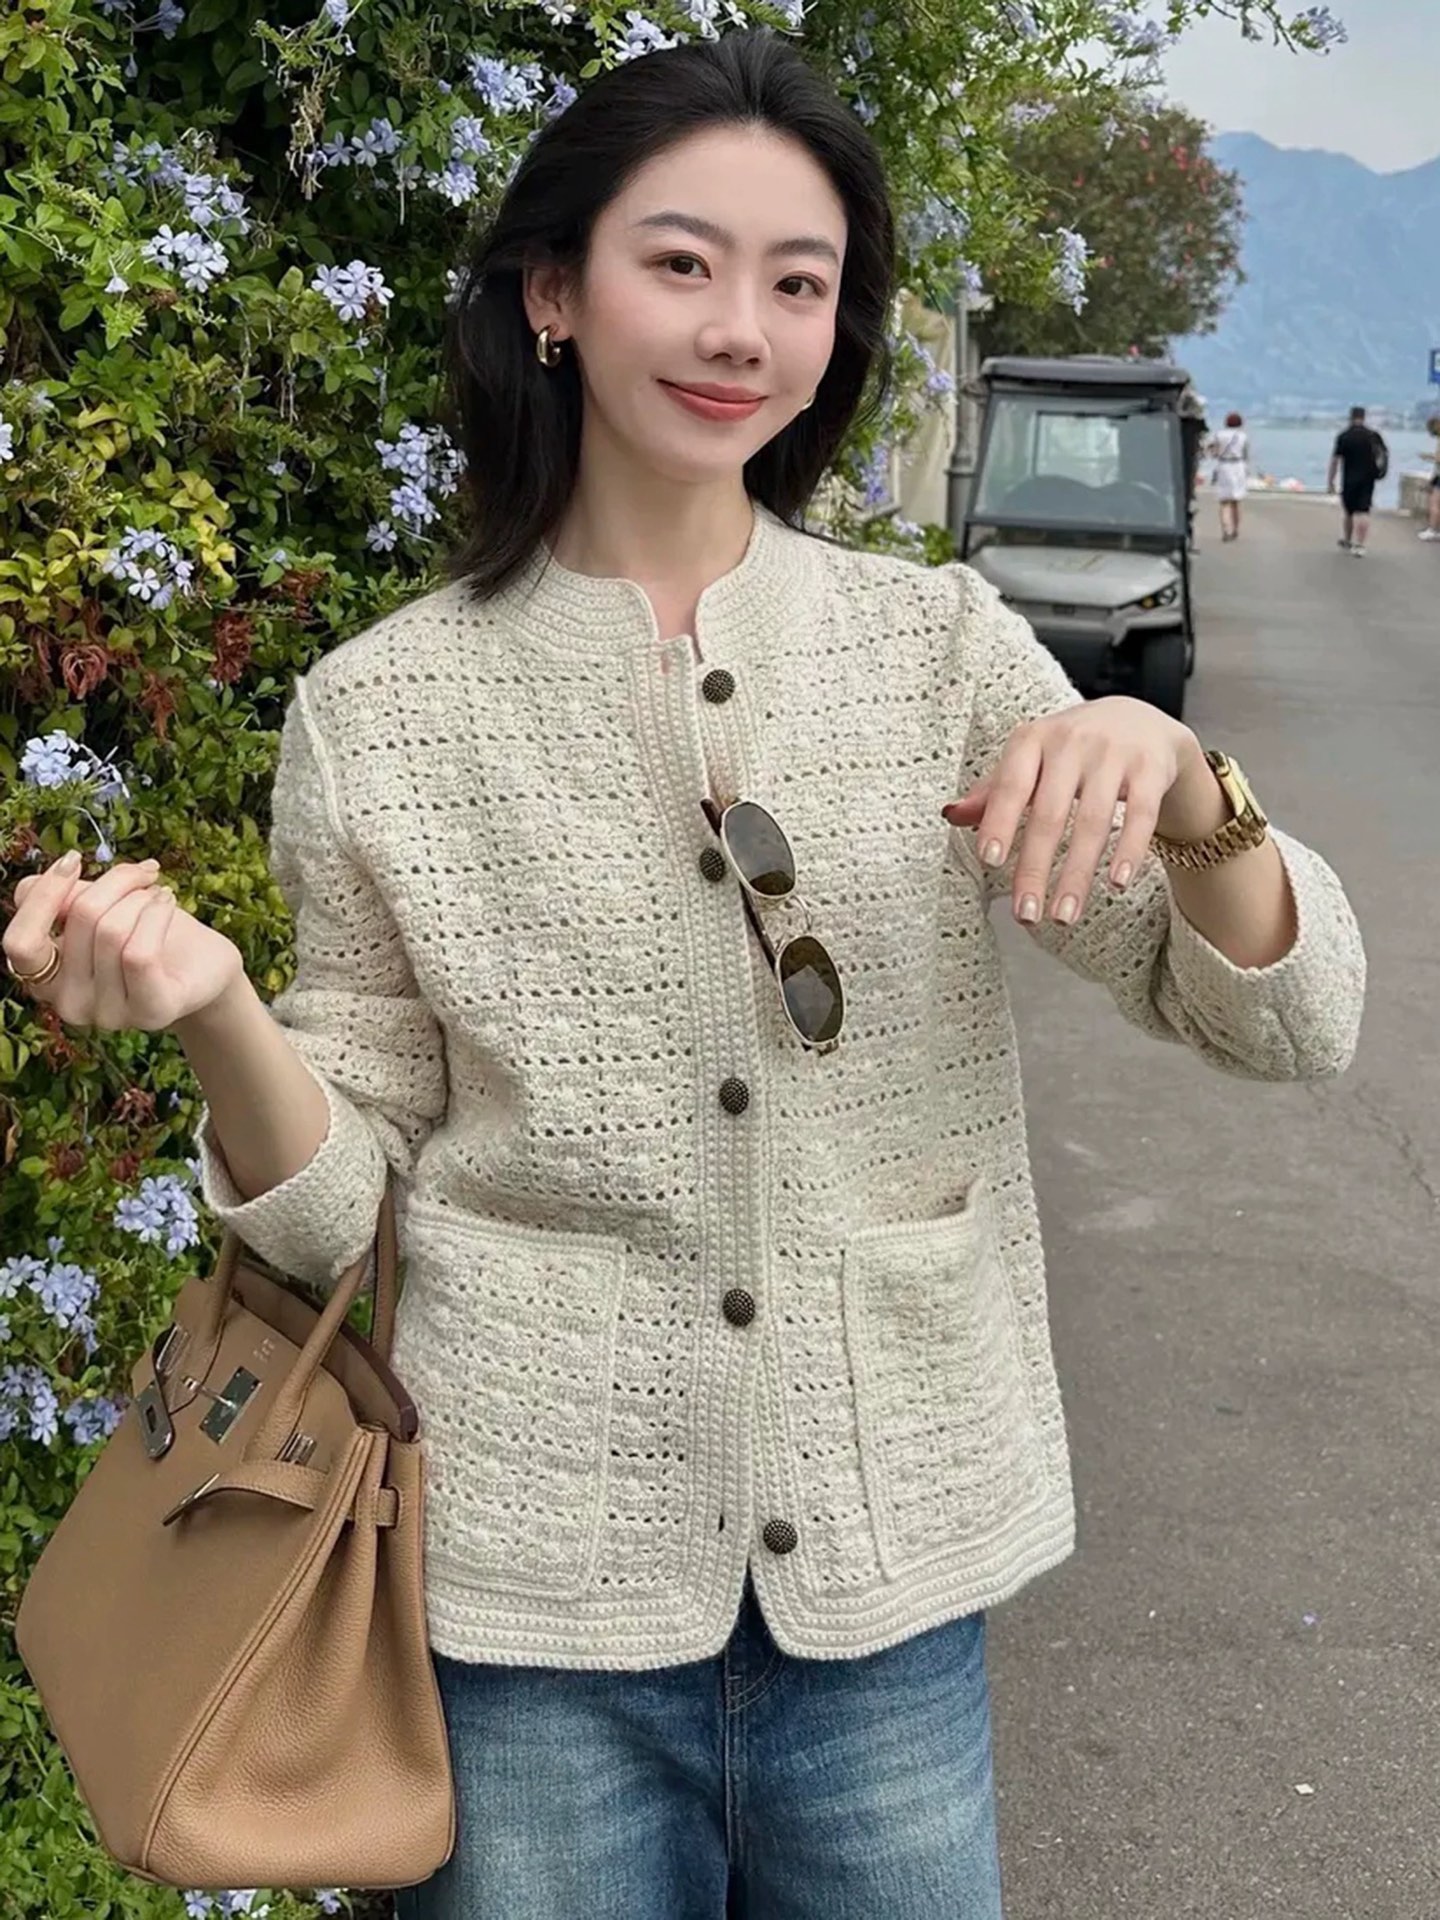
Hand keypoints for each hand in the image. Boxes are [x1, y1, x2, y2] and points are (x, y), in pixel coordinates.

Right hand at [3, 853, 244, 1031]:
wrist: (205, 967)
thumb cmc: (146, 933)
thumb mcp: (99, 909)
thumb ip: (65, 899)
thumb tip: (54, 877)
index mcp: (46, 979)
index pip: (20, 942)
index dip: (43, 895)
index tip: (74, 861)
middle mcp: (69, 1004)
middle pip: (77, 918)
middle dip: (115, 882)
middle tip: (142, 874)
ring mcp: (108, 1014)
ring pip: (111, 930)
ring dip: (141, 897)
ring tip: (159, 895)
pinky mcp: (150, 1013)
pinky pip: (139, 952)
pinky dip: (157, 913)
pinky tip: (168, 902)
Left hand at [942, 698, 1199, 925]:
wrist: (1140, 719)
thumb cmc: (1071, 750)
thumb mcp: (1031, 759)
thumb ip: (995, 790)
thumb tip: (951, 815)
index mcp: (1033, 740)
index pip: (1011, 785)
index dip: (999, 822)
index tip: (990, 861)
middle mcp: (1072, 742)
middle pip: (1050, 814)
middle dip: (1036, 869)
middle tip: (1026, 915)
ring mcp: (1114, 754)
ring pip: (1094, 822)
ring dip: (1078, 875)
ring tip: (1064, 916)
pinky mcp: (1151, 768)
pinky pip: (1141, 815)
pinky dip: (1129, 851)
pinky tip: (1118, 883)